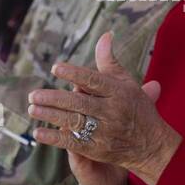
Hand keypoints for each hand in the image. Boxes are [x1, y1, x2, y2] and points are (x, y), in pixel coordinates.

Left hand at [27, 32, 180, 184]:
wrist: (152, 145)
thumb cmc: (136, 108)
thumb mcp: (127, 82)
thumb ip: (109, 61)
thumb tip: (104, 35)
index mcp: (119, 92)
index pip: (93, 81)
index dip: (74, 74)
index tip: (55, 68)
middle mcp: (112, 111)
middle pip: (79, 103)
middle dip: (54, 98)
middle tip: (33, 94)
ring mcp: (105, 132)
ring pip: (74, 121)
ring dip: (50, 115)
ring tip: (32, 108)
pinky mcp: (98, 149)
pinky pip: (73, 143)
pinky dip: (54, 138)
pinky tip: (38, 132)